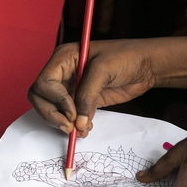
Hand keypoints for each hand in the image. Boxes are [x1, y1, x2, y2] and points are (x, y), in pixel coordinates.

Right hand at [28, 39, 159, 138]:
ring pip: (51, 109)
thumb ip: (88, 95)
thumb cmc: (127, 57)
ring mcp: (71, 88)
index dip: (55, 100)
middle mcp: (63, 73)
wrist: (146, 66)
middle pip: (40, 98)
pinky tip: (87, 128)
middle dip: (52, 114)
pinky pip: (68, 116)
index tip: (72, 112)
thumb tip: (78, 122)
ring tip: (80, 130)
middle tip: (70, 126)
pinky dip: (74, 126)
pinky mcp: (81, 100)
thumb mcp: (104, 70)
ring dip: (62, 123)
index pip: (44, 83)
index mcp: (64, 58)